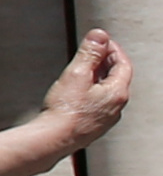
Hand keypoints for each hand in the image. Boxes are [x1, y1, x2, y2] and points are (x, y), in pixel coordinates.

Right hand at [51, 31, 133, 152]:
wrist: (53, 139)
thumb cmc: (65, 112)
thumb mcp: (77, 74)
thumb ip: (89, 53)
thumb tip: (99, 36)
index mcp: (117, 93)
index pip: (123, 64)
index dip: (113, 49)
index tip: (102, 42)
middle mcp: (116, 107)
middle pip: (117, 78)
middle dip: (106, 62)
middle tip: (93, 52)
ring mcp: (105, 118)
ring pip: (107, 91)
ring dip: (98, 77)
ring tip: (83, 70)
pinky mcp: (93, 126)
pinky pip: (98, 104)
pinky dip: (92, 92)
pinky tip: (77, 92)